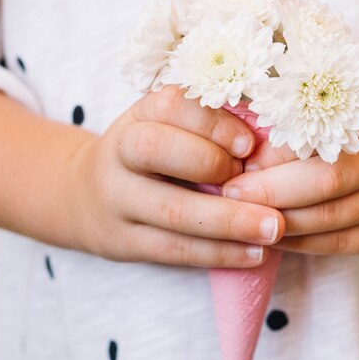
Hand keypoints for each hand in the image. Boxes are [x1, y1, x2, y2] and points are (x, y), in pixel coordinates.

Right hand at [66, 85, 284, 266]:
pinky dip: (217, 253)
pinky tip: (253, 254)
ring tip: (272, 229)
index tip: (250, 144)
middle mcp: (121, 152)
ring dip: (227, 221)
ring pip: (170, 210)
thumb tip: (272, 141)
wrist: (86, 197)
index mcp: (138, 116)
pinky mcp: (124, 242)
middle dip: (211, 164)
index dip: (212, 123)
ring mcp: (118, 200)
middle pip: (154, 149)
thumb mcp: (166, 130)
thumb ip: (210, 129)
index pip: (169, 105)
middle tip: (261, 184)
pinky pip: (173, 249)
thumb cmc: (151, 159)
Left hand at [220, 90, 358, 254]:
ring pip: (330, 222)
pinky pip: (343, 244)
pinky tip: (276, 238)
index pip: (317, 144)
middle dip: (270, 193)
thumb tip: (252, 147)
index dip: (274, 158)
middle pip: (323, 185)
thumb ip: (314, 121)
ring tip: (243, 218)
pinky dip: (305, 244)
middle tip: (229, 193)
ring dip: (282, 222)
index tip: (236, 164)